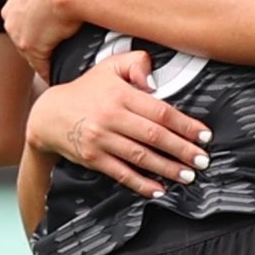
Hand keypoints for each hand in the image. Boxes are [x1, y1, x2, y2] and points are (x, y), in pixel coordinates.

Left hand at [3, 0, 99, 75]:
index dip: (39, 24)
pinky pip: (43, 66)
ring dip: (47, 57)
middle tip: (61, 43)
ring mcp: (21, 35)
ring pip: (34, 53)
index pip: (24, 19)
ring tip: (64, 58)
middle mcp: (12, 17)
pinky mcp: (34, 50)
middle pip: (26, 37)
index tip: (53, 27)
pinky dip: (53, 70)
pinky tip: (63, 70)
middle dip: (42, 42)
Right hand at [25, 54, 211, 196]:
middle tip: (203, 160)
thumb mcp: (109, 67)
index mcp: (120, 94)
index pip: (160, 111)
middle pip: (154, 136)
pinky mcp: (94, 158)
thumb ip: (136, 64)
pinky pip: (122, 173)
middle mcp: (111, 116)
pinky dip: (142, 184)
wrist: (49, 114)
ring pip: (141, 156)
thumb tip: (155, 80)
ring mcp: (101, 139)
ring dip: (168, 168)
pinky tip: (159, 190)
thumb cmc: (87, 90)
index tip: (204, 136)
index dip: (186, 125)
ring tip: (188, 176)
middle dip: (183, 150)